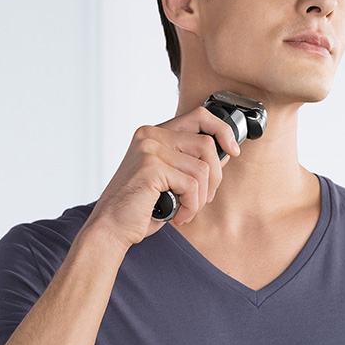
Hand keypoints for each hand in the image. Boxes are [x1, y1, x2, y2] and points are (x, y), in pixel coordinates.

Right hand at [85, 105, 240, 250]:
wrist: (111, 228)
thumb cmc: (140, 207)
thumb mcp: (170, 178)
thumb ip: (192, 161)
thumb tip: (226, 151)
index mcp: (154, 133)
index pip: (199, 115)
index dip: (222, 130)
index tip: (233, 150)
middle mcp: (150, 135)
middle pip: (206, 143)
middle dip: (215, 176)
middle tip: (205, 198)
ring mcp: (150, 148)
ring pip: (202, 168)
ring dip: (201, 197)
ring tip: (187, 211)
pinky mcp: (151, 167)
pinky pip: (192, 185)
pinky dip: (191, 206)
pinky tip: (178, 215)